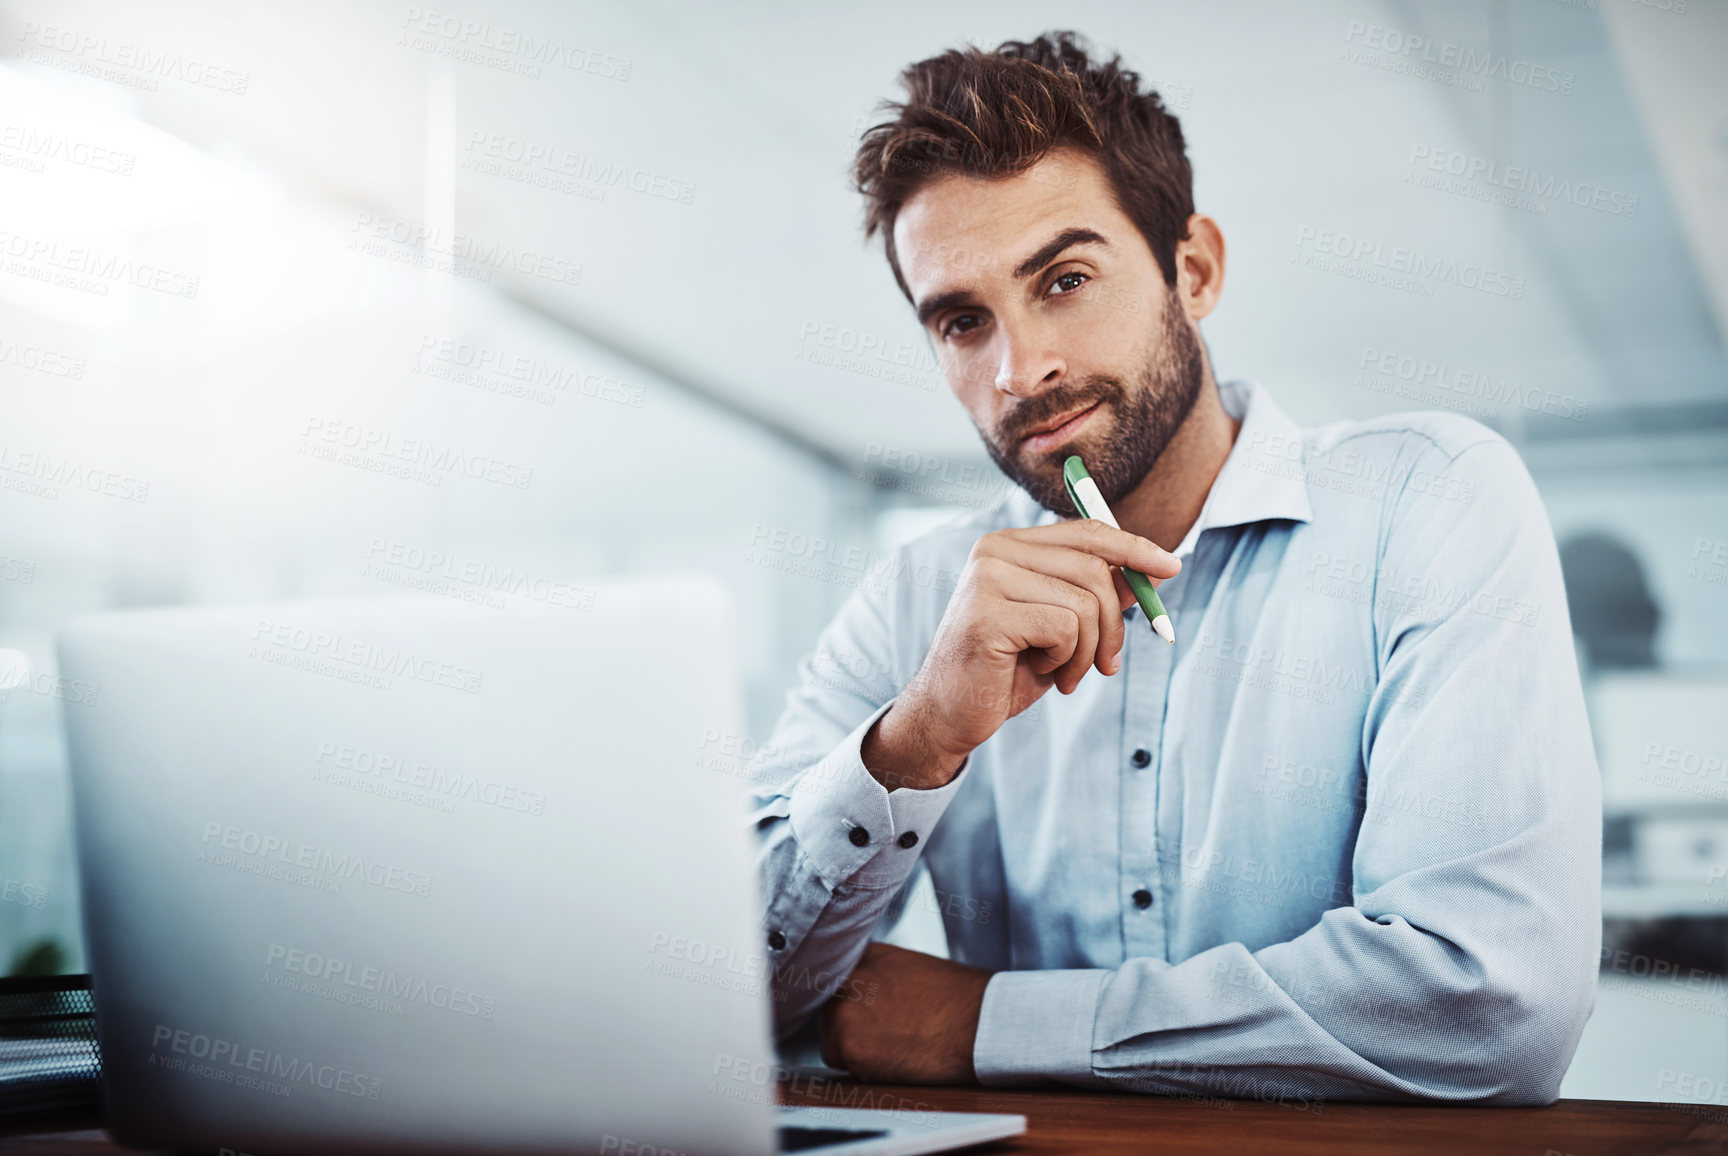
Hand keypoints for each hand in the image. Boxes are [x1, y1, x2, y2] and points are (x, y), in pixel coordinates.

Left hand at [819, 942, 993, 1084]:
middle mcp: (846, 978)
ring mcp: (844, 1010)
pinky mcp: (849, 1044)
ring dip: (857, 1050)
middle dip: (852, 1028)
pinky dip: (866, 1070)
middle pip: (830, 1012)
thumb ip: (875, 976)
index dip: (848, 1004)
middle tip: (888, 1035)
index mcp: (863, 954)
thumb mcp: (908, 967)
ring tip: (898, 1046)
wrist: (978, 1022)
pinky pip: (845, 1066)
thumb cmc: (957, 999)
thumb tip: (859, 997)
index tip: (862, 1016)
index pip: (833, 981)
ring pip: (834, 1041)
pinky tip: (898, 1060)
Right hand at [863, 520, 1179, 789]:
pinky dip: (1066, 660)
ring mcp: (986, 580)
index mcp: (1007, 544)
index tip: (1171, 567)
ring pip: (1084, 603)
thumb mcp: (1060, 627)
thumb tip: (1152, 570)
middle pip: (1093, 569)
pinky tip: (1041, 672)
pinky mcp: (986, 615)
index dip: (1133, 547)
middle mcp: (993, 551)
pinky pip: (1064, 628)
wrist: (950, 713)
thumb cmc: (1006, 669)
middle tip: (1107, 663)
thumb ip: (1096, 594)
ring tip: (1064, 674)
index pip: (1085, 531)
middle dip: (1115, 623)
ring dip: (1088, 650)